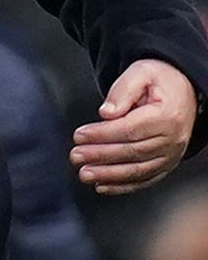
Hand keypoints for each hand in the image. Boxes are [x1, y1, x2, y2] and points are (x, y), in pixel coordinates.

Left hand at [70, 59, 200, 194]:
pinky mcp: (166, 164)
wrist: (183, 91)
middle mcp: (172, 139)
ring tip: (85, 174)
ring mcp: (171, 155)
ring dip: (109, 175)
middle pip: (132, 152)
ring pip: (138, 170)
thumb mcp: (141, 73)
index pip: (130, 129)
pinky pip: (145, 179)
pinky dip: (124, 186)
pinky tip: (104, 186)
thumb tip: (106, 113)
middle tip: (76, 156)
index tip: (79, 136)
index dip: (102, 134)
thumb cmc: (160, 82)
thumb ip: (122, 91)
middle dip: (100, 156)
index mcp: (166, 116)